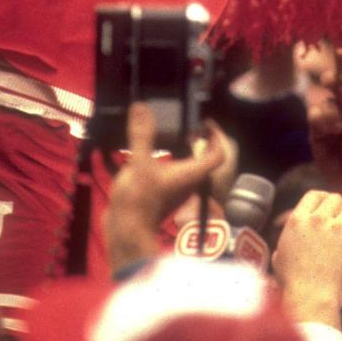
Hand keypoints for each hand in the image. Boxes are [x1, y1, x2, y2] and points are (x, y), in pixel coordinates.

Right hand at [104, 102, 225, 273]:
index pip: (217, 154)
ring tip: (165, 132)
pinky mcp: (160, 194)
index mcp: (191, 173)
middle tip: (184, 123)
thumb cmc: (138, 201)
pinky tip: (147, 151)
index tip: (205, 122)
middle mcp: (187, 182)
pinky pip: (169, 172)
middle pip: (202, 158)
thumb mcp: (140, 164)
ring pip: (185, 165)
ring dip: (179, 148)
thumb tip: (141, 107)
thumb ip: (142, 135)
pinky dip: (164, 159)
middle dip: (197, 139)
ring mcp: (174, 189)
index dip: (216, 135)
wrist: (124, 233)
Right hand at [272, 189, 341, 329]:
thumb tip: (282, 248)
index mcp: (298, 220)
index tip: (332, 207)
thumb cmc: (293, 285)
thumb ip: (285, 245)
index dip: (325, 199)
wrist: (310, 299)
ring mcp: (337, 228)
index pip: (314, 195)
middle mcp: (318, 219)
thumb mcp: (279, 258)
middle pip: (336, 199)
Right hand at [300, 47, 341, 217]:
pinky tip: (327, 133)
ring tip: (337, 130)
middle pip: (335, 86)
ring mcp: (332, 117)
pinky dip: (320, 122)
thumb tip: (338, 80)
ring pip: (324, 102)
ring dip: (330, 114)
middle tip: (327, 79)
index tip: (340, 52)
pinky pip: (314, 116)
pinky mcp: (318, 130)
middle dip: (331, 81)